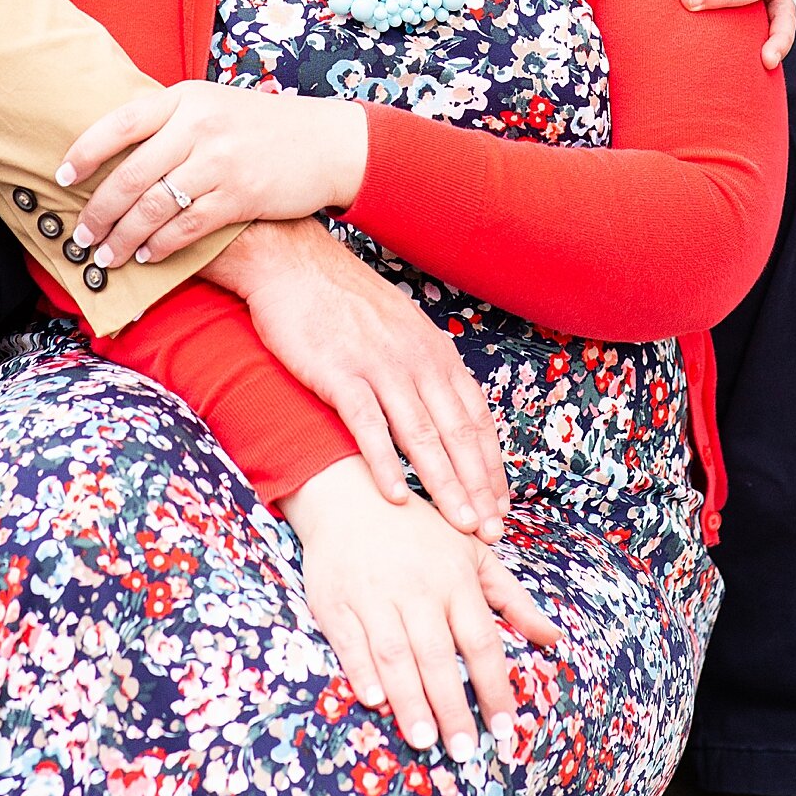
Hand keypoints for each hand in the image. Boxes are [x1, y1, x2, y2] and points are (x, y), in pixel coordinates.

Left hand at [57, 80, 367, 267]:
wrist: (326, 142)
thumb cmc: (261, 126)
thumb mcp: (214, 106)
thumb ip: (171, 123)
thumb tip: (113, 155)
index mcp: (186, 98)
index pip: (121, 123)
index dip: (85, 151)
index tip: (61, 176)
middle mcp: (200, 126)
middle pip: (131, 174)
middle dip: (99, 211)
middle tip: (80, 235)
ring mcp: (221, 161)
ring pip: (155, 207)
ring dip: (124, 238)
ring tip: (107, 256)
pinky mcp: (240, 195)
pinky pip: (187, 227)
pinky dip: (161, 247)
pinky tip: (148, 258)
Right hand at [211, 219, 509, 542]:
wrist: (294, 262)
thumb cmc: (344, 301)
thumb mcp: (401, 327)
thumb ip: (424, 367)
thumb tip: (443, 410)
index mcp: (435, 351)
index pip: (476, 418)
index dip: (492, 466)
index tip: (501, 508)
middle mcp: (417, 359)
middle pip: (457, 433)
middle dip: (479, 487)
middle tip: (490, 533)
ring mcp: (379, 365)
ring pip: (421, 434)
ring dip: (444, 484)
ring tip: (458, 524)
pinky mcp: (339, 373)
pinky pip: (368, 425)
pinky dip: (384, 463)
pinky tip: (394, 497)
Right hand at [286, 456, 557, 759]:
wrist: (349, 493)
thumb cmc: (419, 531)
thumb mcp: (473, 552)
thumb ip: (513, 598)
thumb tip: (553, 638)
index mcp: (454, 578)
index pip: (480, 641)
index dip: (494, 687)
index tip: (505, 729)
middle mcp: (416, 587)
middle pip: (438, 655)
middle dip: (452, 706)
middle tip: (463, 752)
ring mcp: (373, 594)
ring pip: (394, 654)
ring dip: (410, 700)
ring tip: (425, 740)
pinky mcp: (335, 600)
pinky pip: (350, 641)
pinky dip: (362, 671)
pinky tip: (375, 700)